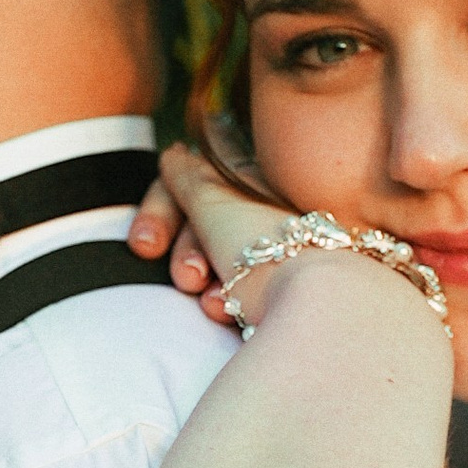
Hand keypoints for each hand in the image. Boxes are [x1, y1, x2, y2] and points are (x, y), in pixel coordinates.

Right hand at [127, 144, 293, 326]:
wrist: (322, 299)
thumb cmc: (266, 243)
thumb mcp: (215, 198)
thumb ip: (188, 174)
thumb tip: (175, 154)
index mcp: (254, 179)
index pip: (189, 187)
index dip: (159, 215)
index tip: (145, 247)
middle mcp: (266, 209)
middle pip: (204, 230)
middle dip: (185, 258)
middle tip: (188, 280)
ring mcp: (278, 252)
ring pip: (219, 267)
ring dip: (208, 286)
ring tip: (216, 304)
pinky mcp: (283, 291)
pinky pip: (240, 294)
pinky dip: (231, 304)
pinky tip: (233, 313)